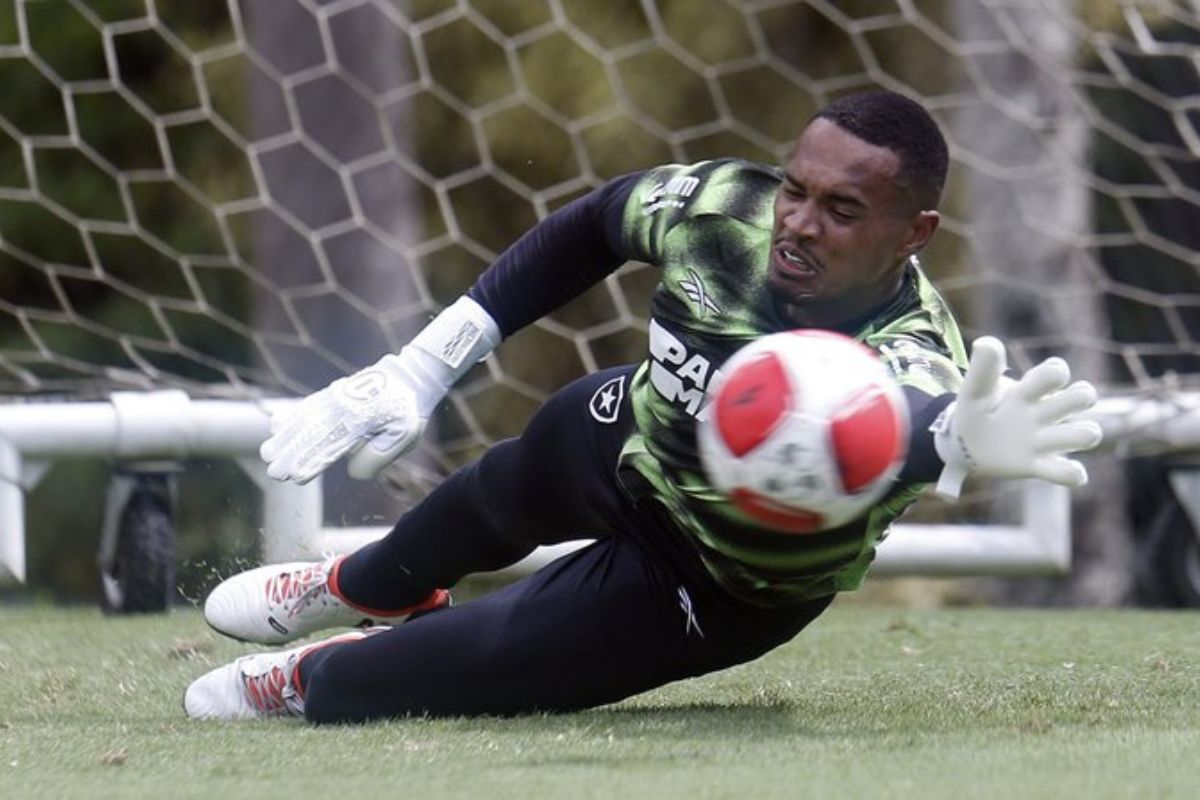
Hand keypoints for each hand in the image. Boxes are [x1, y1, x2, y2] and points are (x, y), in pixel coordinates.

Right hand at [260, 296, 500, 483]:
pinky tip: (276, 424)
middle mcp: (344, 409)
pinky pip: (308, 405)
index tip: (296, 477)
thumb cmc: (408, 411)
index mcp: (361, 422)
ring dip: (286, 438)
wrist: (410, 376)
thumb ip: (378, 455)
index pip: (332, 447)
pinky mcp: (334, 394)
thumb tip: (351, 470)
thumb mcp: (404, 435)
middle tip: (273, 471)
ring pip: (305, 420)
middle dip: (292, 454)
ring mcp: (336, 400)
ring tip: (267, 453)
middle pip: (313, 435)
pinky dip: (292, 415)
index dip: (313, 463)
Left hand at [932, 336, 1102, 498]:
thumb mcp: (974, 390)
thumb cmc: (975, 410)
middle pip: (1083, 396)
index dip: (1054, 373)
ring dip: (1082, 434)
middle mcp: (1044, 413)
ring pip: (1087, 434)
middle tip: (1051, 409)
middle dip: (1079, 398)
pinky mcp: (1038, 466)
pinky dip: (1071, 474)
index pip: (1057, 371)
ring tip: (1051, 439)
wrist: (963, 443)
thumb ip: (982, 369)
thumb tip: (985, 343)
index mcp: (1029, 391)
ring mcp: (1044, 440)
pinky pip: (1069, 473)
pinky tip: (1061, 469)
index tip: (1028, 384)